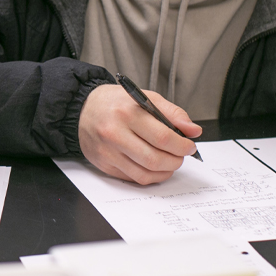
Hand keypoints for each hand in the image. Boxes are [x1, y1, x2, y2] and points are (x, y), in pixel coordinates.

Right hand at [78, 84, 201, 184]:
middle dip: (175, 161)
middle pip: (155, 159)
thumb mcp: (145, 97)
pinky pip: (133, 178)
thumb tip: (193, 131)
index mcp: (127, 113)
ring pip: (145, 173)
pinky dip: (150, 176)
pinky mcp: (104, 165)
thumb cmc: (115, 103)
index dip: (182, 146)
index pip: (163, 137)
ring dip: (165, 171)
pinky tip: (154, 167)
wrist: (82, 110)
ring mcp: (108, 152)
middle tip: (181, 156)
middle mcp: (115, 133)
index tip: (189, 146)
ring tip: (170, 162)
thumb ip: (172, 113)